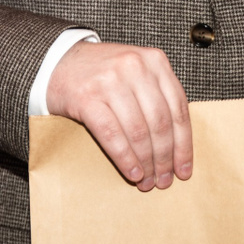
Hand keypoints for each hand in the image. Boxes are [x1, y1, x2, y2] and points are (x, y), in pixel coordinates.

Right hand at [46, 41, 192, 191]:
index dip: (184, 144)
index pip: (178, 109)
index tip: (184, 168)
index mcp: (155, 61)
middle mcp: (135, 67)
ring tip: (148, 182)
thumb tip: (178, 145)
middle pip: (160, 123)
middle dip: (165, 157)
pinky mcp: (87, 97)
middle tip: (165, 180)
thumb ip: (159, 96)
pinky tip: (132, 173)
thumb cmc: (104, 74)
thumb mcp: (138, 73)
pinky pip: (112, 135)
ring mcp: (110, 81)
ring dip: (146, 162)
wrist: (60, 62)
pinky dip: (125, 158)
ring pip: (138, 131)